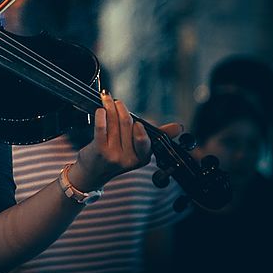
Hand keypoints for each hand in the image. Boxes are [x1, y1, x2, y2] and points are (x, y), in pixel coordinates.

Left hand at [68, 91, 182, 192]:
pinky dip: (101, 115)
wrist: (92, 173)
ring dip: (110, 107)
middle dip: (121, 109)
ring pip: (114, 123)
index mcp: (141, 158)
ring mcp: (113, 155)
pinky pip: (101, 128)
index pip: (146, 141)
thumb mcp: (137, 150)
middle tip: (116, 101)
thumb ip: (157, 136)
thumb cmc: (116, 156)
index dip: (141, 131)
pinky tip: (100, 110)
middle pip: (128, 125)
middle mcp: (128, 158)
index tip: (138, 122)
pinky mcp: (99, 150)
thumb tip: (179, 127)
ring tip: (106, 99)